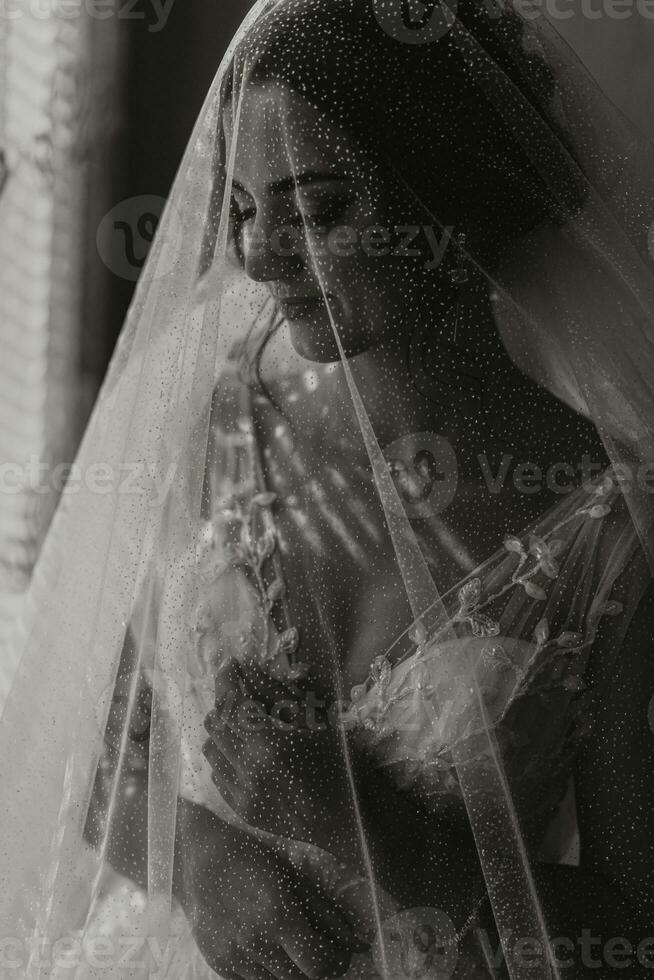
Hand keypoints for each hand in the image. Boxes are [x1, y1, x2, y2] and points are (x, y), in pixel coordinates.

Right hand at [176, 799, 367, 979]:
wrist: (203, 859)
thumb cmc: (253, 860)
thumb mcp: (294, 878)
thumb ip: (326, 913)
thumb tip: (355, 942)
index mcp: (279, 915)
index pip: (320, 964)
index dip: (336, 963)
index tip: (339, 954)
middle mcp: (256, 942)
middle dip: (315, 969)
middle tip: (318, 953)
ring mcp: (234, 956)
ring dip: (292, 973)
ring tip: (292, 950)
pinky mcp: (218, 964)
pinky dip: (266, 973)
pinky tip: (267, 950)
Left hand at [202, 659, 358, 860]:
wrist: (351, 819)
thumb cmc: (341, 764)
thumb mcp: (315, 720)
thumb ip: (276, 694)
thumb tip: (248, 669)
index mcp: (267, 743)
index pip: (231, 701)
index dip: (227, 678)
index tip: (231, 664)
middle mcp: (248, 769)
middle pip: (216, 724)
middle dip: (223, 702)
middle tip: (239, 691)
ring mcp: (242, 793)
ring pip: (211, 750)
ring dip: (221, 730)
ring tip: (240, 721)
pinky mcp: (243, 810)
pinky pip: (218, 776)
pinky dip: (224, 757)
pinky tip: (243, 751)